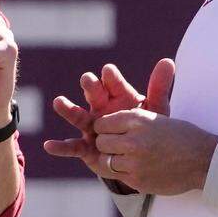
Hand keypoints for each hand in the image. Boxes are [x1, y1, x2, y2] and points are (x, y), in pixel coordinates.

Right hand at [42, 59, 175, 179]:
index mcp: (118, 97)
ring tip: (59, 102)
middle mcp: (101, 108)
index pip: (113, 83)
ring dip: (68, 109)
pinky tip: (49, 146)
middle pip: (94, 94)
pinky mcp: (86, 147)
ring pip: (78, 116)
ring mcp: (92, 127)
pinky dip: (61, 147)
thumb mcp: (155, 110)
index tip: (108, 71)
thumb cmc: (145, 127)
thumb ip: (159, 88)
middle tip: (87, 79)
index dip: (111, 77)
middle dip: (90, 86)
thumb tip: (168, 61)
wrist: (140, 155)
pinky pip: (73, 147)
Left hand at [92, 108, 217, 195]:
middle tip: (116, 147)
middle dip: (105, 144)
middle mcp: (133, 139)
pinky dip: (121, 173)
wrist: (204, 160)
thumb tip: (105, 125)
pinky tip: (133, 169)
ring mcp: (134, 162)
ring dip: (111, 160)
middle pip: (101, 142)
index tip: (110, 132)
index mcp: (138, 119)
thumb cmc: (182, 136)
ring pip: (104, 161)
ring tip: (123, 159)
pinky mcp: (137, 180)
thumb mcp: (156, 119)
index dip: (104, 128)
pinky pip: (116, 176)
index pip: (102, 123)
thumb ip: (131, 122)